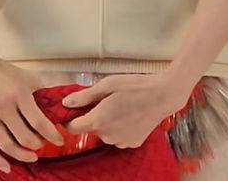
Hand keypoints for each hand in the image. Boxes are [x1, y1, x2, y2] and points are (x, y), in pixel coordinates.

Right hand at [0, 52, 64, 172]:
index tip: (60, 141)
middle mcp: (3, 107)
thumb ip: (43, 91)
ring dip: (22, 155)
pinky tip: (8, 167)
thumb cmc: (3, 71)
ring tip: (32, 156)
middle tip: (44, 144)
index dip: (52, 135)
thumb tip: (61, 104)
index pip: (39, 122)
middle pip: (24, 137)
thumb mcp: (27, 77)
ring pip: (7, 146)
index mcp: (19, 94)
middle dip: (38, 144)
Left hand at [61, 72, 188, 148]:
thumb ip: (84, 96)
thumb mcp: (107, 85)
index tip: (75, 110)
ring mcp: (121, 142)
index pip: (72, 127)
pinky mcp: (132, 144)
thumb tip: (65, 103)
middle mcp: (108, 136)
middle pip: (91, 129)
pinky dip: (120, 128)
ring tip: (120, 106)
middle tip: (106, 100)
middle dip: (94, 116)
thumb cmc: (133, 86)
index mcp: (98, 121)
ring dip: (107, 123)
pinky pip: (118, 137)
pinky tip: (130, 115)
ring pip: (105, 133)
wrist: (162, 96)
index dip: (70, 118)